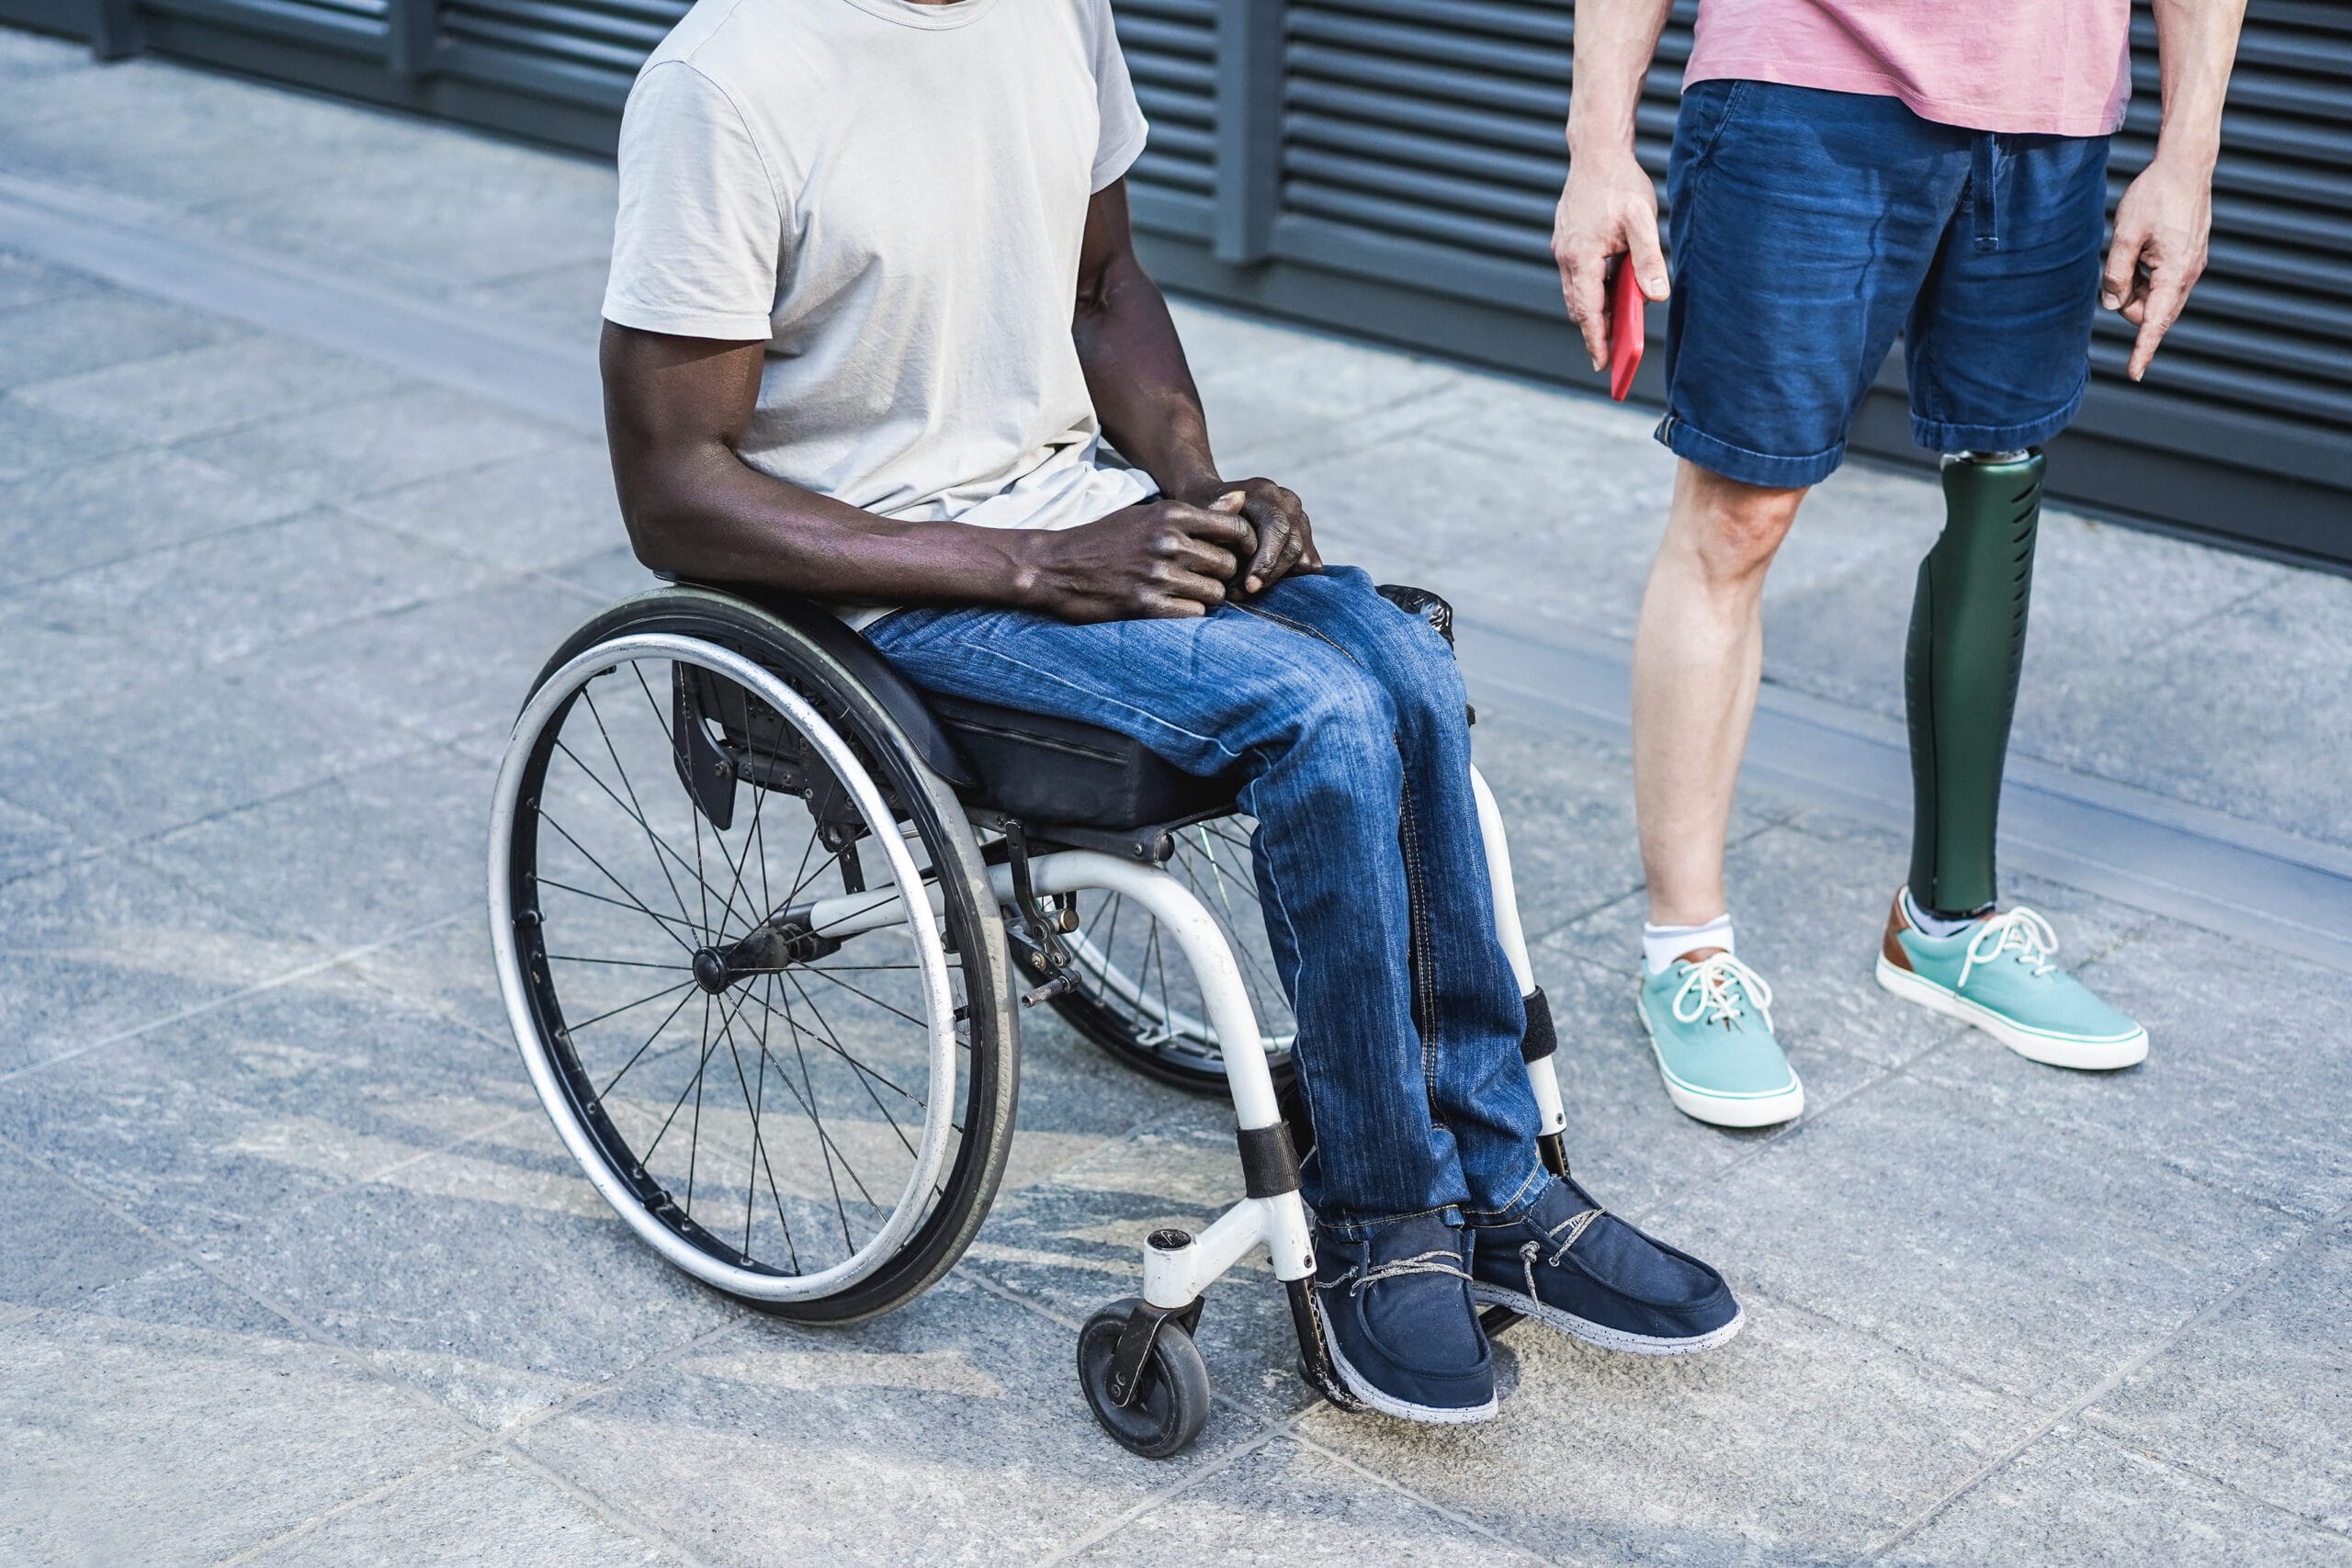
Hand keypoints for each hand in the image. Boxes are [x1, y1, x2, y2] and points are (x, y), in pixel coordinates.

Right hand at [1015, 493, 1257, 622]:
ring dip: (1206, 597)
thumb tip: (1243, 499)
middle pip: (1227, 564)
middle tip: (1207, 579)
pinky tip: (1173, 605)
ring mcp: (1156, 574)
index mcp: (1170, 515)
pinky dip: (1188, 612)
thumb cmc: (1105, 539)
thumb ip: (1197, 511)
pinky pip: (1192, 613)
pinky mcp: (1145, 605)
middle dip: (1223, 574)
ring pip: (1214, 593)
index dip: (1244, 546)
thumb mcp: (1147, 514)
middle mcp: (1167, 542)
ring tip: (1188, 592)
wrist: (1055, 566)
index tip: (1237, 556)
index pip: (1235, 530)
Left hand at [1176, 475, 1320, 595]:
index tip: (1250, 587)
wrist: (1212, 502)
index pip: (1277, 528)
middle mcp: (1287, 502)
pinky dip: (1289, 578)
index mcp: (1264, 492)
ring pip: (1304, 559)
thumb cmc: (1202, 510)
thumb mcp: (1199, 512)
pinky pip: (1309, 564)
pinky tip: (1262, 582)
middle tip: (1241, 594)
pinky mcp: (1305, 536)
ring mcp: (1300, 518)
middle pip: (1293, 546)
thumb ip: (1217, 520)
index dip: (1267, 560)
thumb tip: (1238, 532)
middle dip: (1270, 576)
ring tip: (1245, 589)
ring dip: (1278, 580)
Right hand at [1552, 151, 1668, 371]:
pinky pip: (1577, 275)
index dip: (1596, 340)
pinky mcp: (1567, 241)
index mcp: (1581, 257)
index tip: (1604, 364)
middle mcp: (1566, 256)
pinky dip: (1591, 290)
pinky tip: (1610, 292)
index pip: (1587, 310)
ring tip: (1615, 329)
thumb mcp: (1642, 221)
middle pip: (1579, 306)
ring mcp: (1563, 249)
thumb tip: (1655, 298)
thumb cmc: (1621, 184)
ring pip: (1577, 292)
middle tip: (1613, 355)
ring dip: (1593, 310)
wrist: (1596, 152)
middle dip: (1594, 331)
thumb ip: (1649, 261)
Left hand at [2102, 152, 2214, 381]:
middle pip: (2153, 312)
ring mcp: (2192, 265)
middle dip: (2130, 304)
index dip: (2143, 349)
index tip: (2134, 373)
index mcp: (2175, 272)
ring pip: (2157, 297)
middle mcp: (2189, 273)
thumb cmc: (2155, 196)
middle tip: (2117, 272)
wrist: (2186, 165)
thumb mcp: (2124, 236)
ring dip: (2137, 288)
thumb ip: (2115, 274)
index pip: (2155, 322)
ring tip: (2130, 252)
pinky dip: (2146, 276)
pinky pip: (2163, 281)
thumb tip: (2112, 304)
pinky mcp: (2189, 256)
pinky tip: (2139, 249)